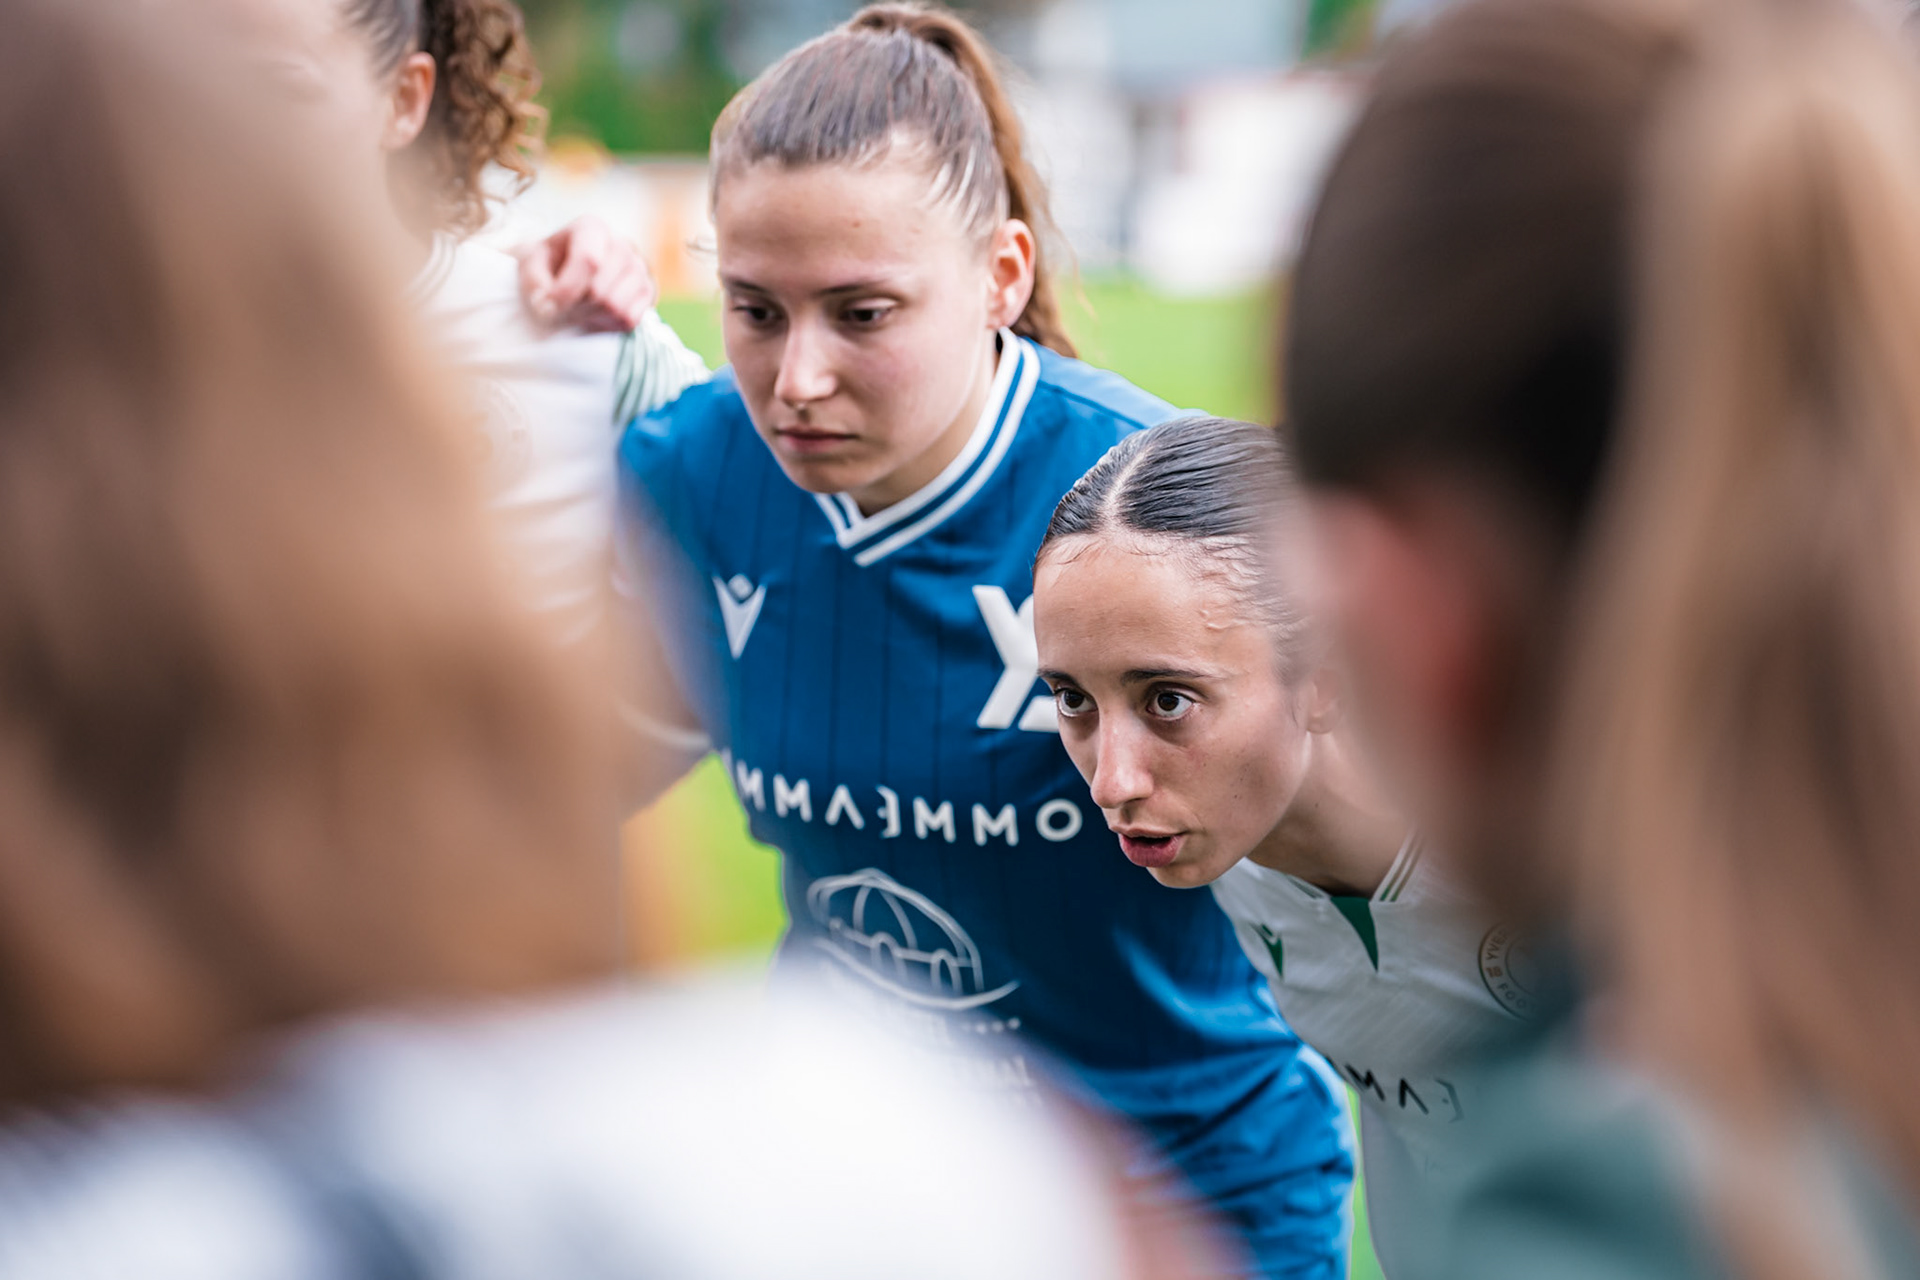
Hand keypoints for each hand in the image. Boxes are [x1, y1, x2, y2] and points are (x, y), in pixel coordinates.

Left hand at [516, 215, 657, 332]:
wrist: (565, 274)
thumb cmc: (546, 267)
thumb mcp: (528, 265)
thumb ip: (534, 282)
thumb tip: (549, 306)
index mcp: (592, 228)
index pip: (589, 261)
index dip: (566, 291)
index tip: (545, 307)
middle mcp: (621, 244)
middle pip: (601, 291)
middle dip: (574, 308)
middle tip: (558, 309)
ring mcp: (639, 269)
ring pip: (616, 308)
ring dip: (589, 318)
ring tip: (575, 310)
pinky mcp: (647, 293)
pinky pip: (629, 320)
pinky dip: (606, 324)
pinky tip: (593, 315)